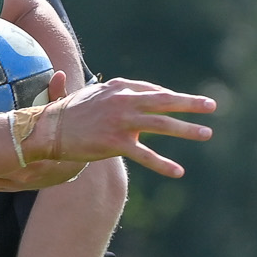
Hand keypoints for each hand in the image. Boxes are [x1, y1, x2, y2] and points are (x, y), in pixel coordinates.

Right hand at [21, 72, 212, 178]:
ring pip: (161, 125)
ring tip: (206, 134)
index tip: (184, 103)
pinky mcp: (115, 142)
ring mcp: (121, 122)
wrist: (45, 130)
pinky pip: (145, 155)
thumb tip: (102, 84)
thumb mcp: (88, 95)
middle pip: (164, 101)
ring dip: (186, 130)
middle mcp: (123, 101)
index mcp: (118, 88)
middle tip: (211, 106)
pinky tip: (178, 172)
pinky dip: (162, 164)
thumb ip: (106, 92)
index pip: (152, 91)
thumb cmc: (64, 114)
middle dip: (190, 103)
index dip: (169, 98)